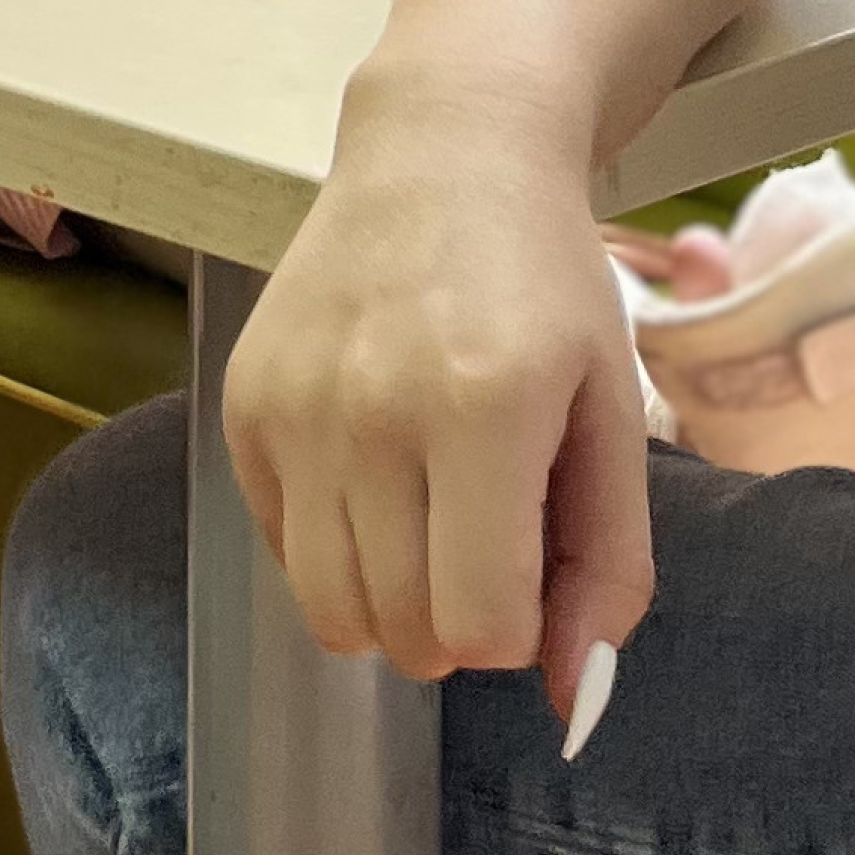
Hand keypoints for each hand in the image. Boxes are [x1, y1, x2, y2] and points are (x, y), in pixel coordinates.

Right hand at [218, 100, 651, 722]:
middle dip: (457, 621)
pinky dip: (331, 544)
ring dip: (389, 600)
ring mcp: (294, 407)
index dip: (519, 623)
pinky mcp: (244, 402)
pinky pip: (281, 549)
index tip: (533, 556)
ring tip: (428, 520)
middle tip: (486, 536)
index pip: (481, 627)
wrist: (441, 154)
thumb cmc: (543, 283)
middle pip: (402, 632)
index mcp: (484, 409)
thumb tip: (570, 700)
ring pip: (329, 612)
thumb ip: (607, 564)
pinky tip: (373, 469)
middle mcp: (371, 411)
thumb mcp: (610, 412)